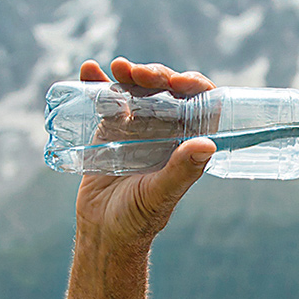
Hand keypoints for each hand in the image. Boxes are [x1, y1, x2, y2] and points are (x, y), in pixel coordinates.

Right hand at [73, 58, 216, 246]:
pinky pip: (106, 98)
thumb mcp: (161, 194)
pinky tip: (89, 70)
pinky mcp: (110, 127)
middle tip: (139, 74)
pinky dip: (97, 82)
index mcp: (187, 141)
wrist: (102, 230)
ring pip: (139, 88)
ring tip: (118, 68)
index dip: (194, 85)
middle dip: (156, 75)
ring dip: (130, 73)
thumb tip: (209, 145)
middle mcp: (166, 129)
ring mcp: (137, 125)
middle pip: (167, 89)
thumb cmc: (138, 218)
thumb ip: (182, 170)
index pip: (201, 103)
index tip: (177, 82)